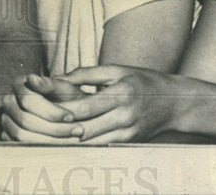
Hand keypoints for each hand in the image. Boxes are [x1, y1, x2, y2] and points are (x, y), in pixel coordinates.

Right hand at [0, 73, 86, 142]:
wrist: (67, 111)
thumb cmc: (66, 98)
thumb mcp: (62, 88)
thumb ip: (48, 84)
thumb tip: (31, 78)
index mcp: (19, 85)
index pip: (28, 100)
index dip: (50, 111)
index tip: (71, 117)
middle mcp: (9, 102)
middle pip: (25, 120)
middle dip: (54, 128)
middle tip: (78, 131)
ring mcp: (7, 120)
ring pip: (22, 136)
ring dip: (50, 140)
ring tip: (72, 139)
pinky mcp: (9, 137)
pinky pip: (21, 147)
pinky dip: (43, 149)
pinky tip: (61, 146)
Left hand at [53, 65, 187, 143]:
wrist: (176, 103)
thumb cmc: (143, 81)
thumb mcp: (117, 70)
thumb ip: (87, 74)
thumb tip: (58, 77)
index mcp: (121, 94)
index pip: (84, 107)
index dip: (61, 111)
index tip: (42, 109)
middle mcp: (125, 116)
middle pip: (85, 128)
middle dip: (60, 127)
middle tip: (39, 124)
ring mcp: (128, 132)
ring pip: (91, 142)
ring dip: (69, 139)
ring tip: (48, 134)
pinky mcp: (129, 143)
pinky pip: (101, 146)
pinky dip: (84, 144)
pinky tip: (69, 140)